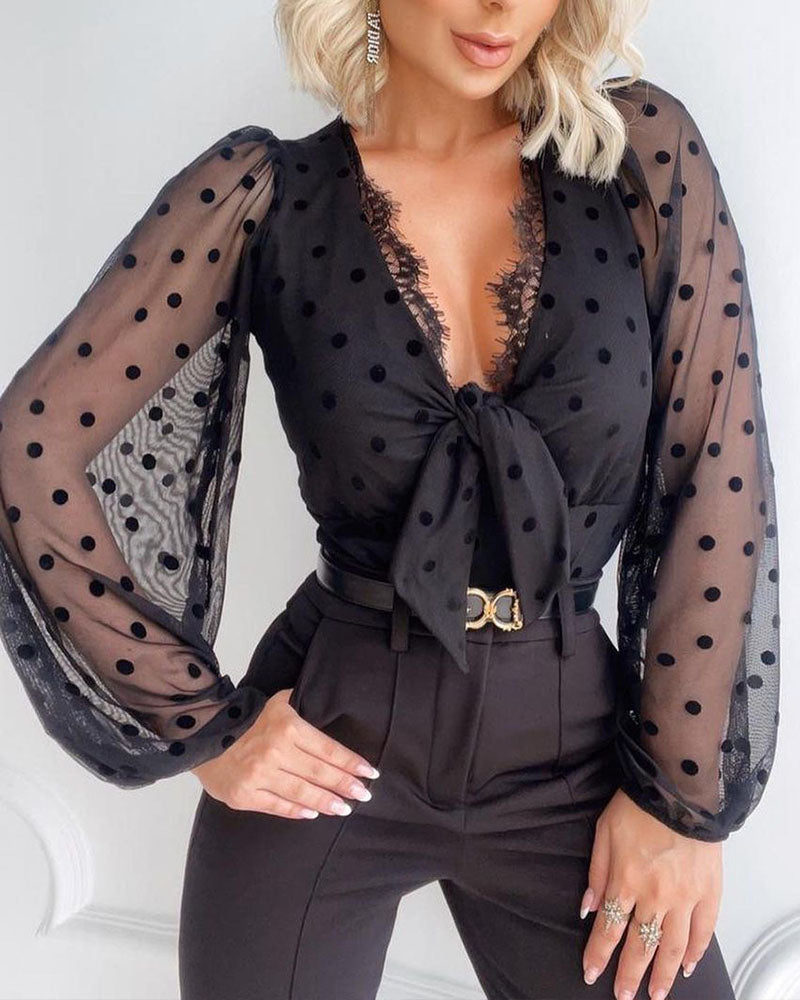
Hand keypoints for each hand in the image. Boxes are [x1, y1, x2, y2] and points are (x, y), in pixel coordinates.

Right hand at [190, 688, 379, 818]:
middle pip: (319, 773)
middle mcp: (275, 752)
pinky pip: (277, 806)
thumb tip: (328, 701)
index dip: (351, 763)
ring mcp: (259, 775)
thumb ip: (303, 704)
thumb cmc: (246, 718)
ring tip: (345, 807)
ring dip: (327, 802)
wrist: (202, 734)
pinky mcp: (244, 795)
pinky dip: (297, 811)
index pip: (328, 749)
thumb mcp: (277, 702)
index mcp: (287, 727)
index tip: (369, 773)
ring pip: (302, 792)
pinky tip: (314, 813)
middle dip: (346, 784)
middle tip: (365, 794)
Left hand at [580, 788, 722, 999]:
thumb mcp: (604, 833)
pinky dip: (696, 952)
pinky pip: (703, 931)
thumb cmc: (638, 805)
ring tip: (655, 993)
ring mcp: (685, 897)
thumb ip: (597, 874)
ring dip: (662, 974)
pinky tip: (688, 966)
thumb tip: (587, 907)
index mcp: (626, 881)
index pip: (609, 929)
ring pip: (673, 947)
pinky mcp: (708, 891)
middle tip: (623, 994)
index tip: (590, 972)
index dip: (598, 954)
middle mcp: (655, 896)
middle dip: (629, 974)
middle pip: (640, 946)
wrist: (678, 787)